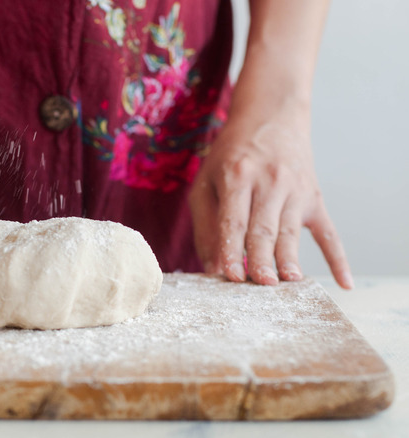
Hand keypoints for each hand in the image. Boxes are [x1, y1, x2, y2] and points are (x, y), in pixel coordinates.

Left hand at [189, 101, 352, 288]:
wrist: (272, 118)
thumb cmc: (232, 156)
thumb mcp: (207, 181)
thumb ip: (206, 225)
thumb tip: (212, 267)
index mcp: (237, 176)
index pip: (234, 220)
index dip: (232, 249)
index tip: (231, 276)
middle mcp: (269, 182)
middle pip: (264, 228)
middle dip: (262, 258)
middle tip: (261, 284)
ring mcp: (296, 190)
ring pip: (292, 231)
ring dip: (290, 258)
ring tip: (288, 283)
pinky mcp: (315, 199)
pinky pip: (329, 233)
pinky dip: (338, 258)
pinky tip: (343, 283)